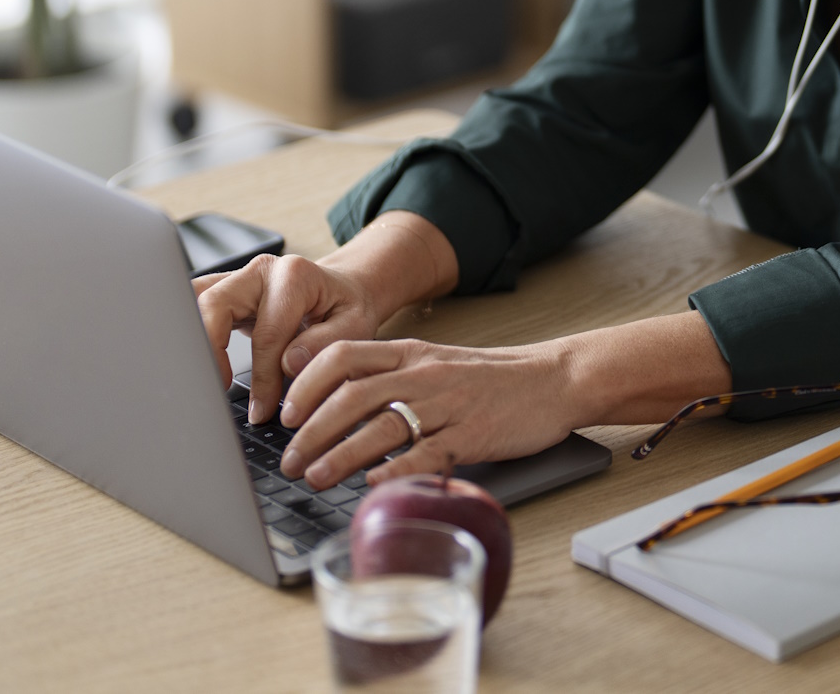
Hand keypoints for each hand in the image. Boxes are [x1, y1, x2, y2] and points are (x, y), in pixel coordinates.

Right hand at [194, 255, 390, 423]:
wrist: (342, 290)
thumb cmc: (346, 309)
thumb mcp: (355, 326)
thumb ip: (326, 343)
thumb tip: (289, 363)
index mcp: (295, 276)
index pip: (267, 333)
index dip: (263, 377)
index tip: (262, 410)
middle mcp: (260, 270)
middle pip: (215, 305)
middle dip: (210, 353)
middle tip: (215, 392)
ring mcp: (238, 278)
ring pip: (195, 300)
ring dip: (191, 339)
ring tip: (197, 379)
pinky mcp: (225, 290)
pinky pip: (194, 305)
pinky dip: (188, 331)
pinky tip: (192, 363)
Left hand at [275, 338, 584, 488]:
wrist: (554, 379)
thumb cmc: (490, 379)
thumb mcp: (434, 364)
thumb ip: (389, 376)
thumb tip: (331, 404)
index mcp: (410, 352)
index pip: (343, 355)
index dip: (306, 382)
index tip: (284, 411)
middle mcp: (424, 374)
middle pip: (353, 395)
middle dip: (312, 430)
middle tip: (289, 459)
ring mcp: (448, 404)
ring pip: (382, 425)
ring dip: (341, 454)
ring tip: (315, 477)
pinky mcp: (472, 435)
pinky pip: (427, 453)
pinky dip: (396, 470)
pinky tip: (373, 486)